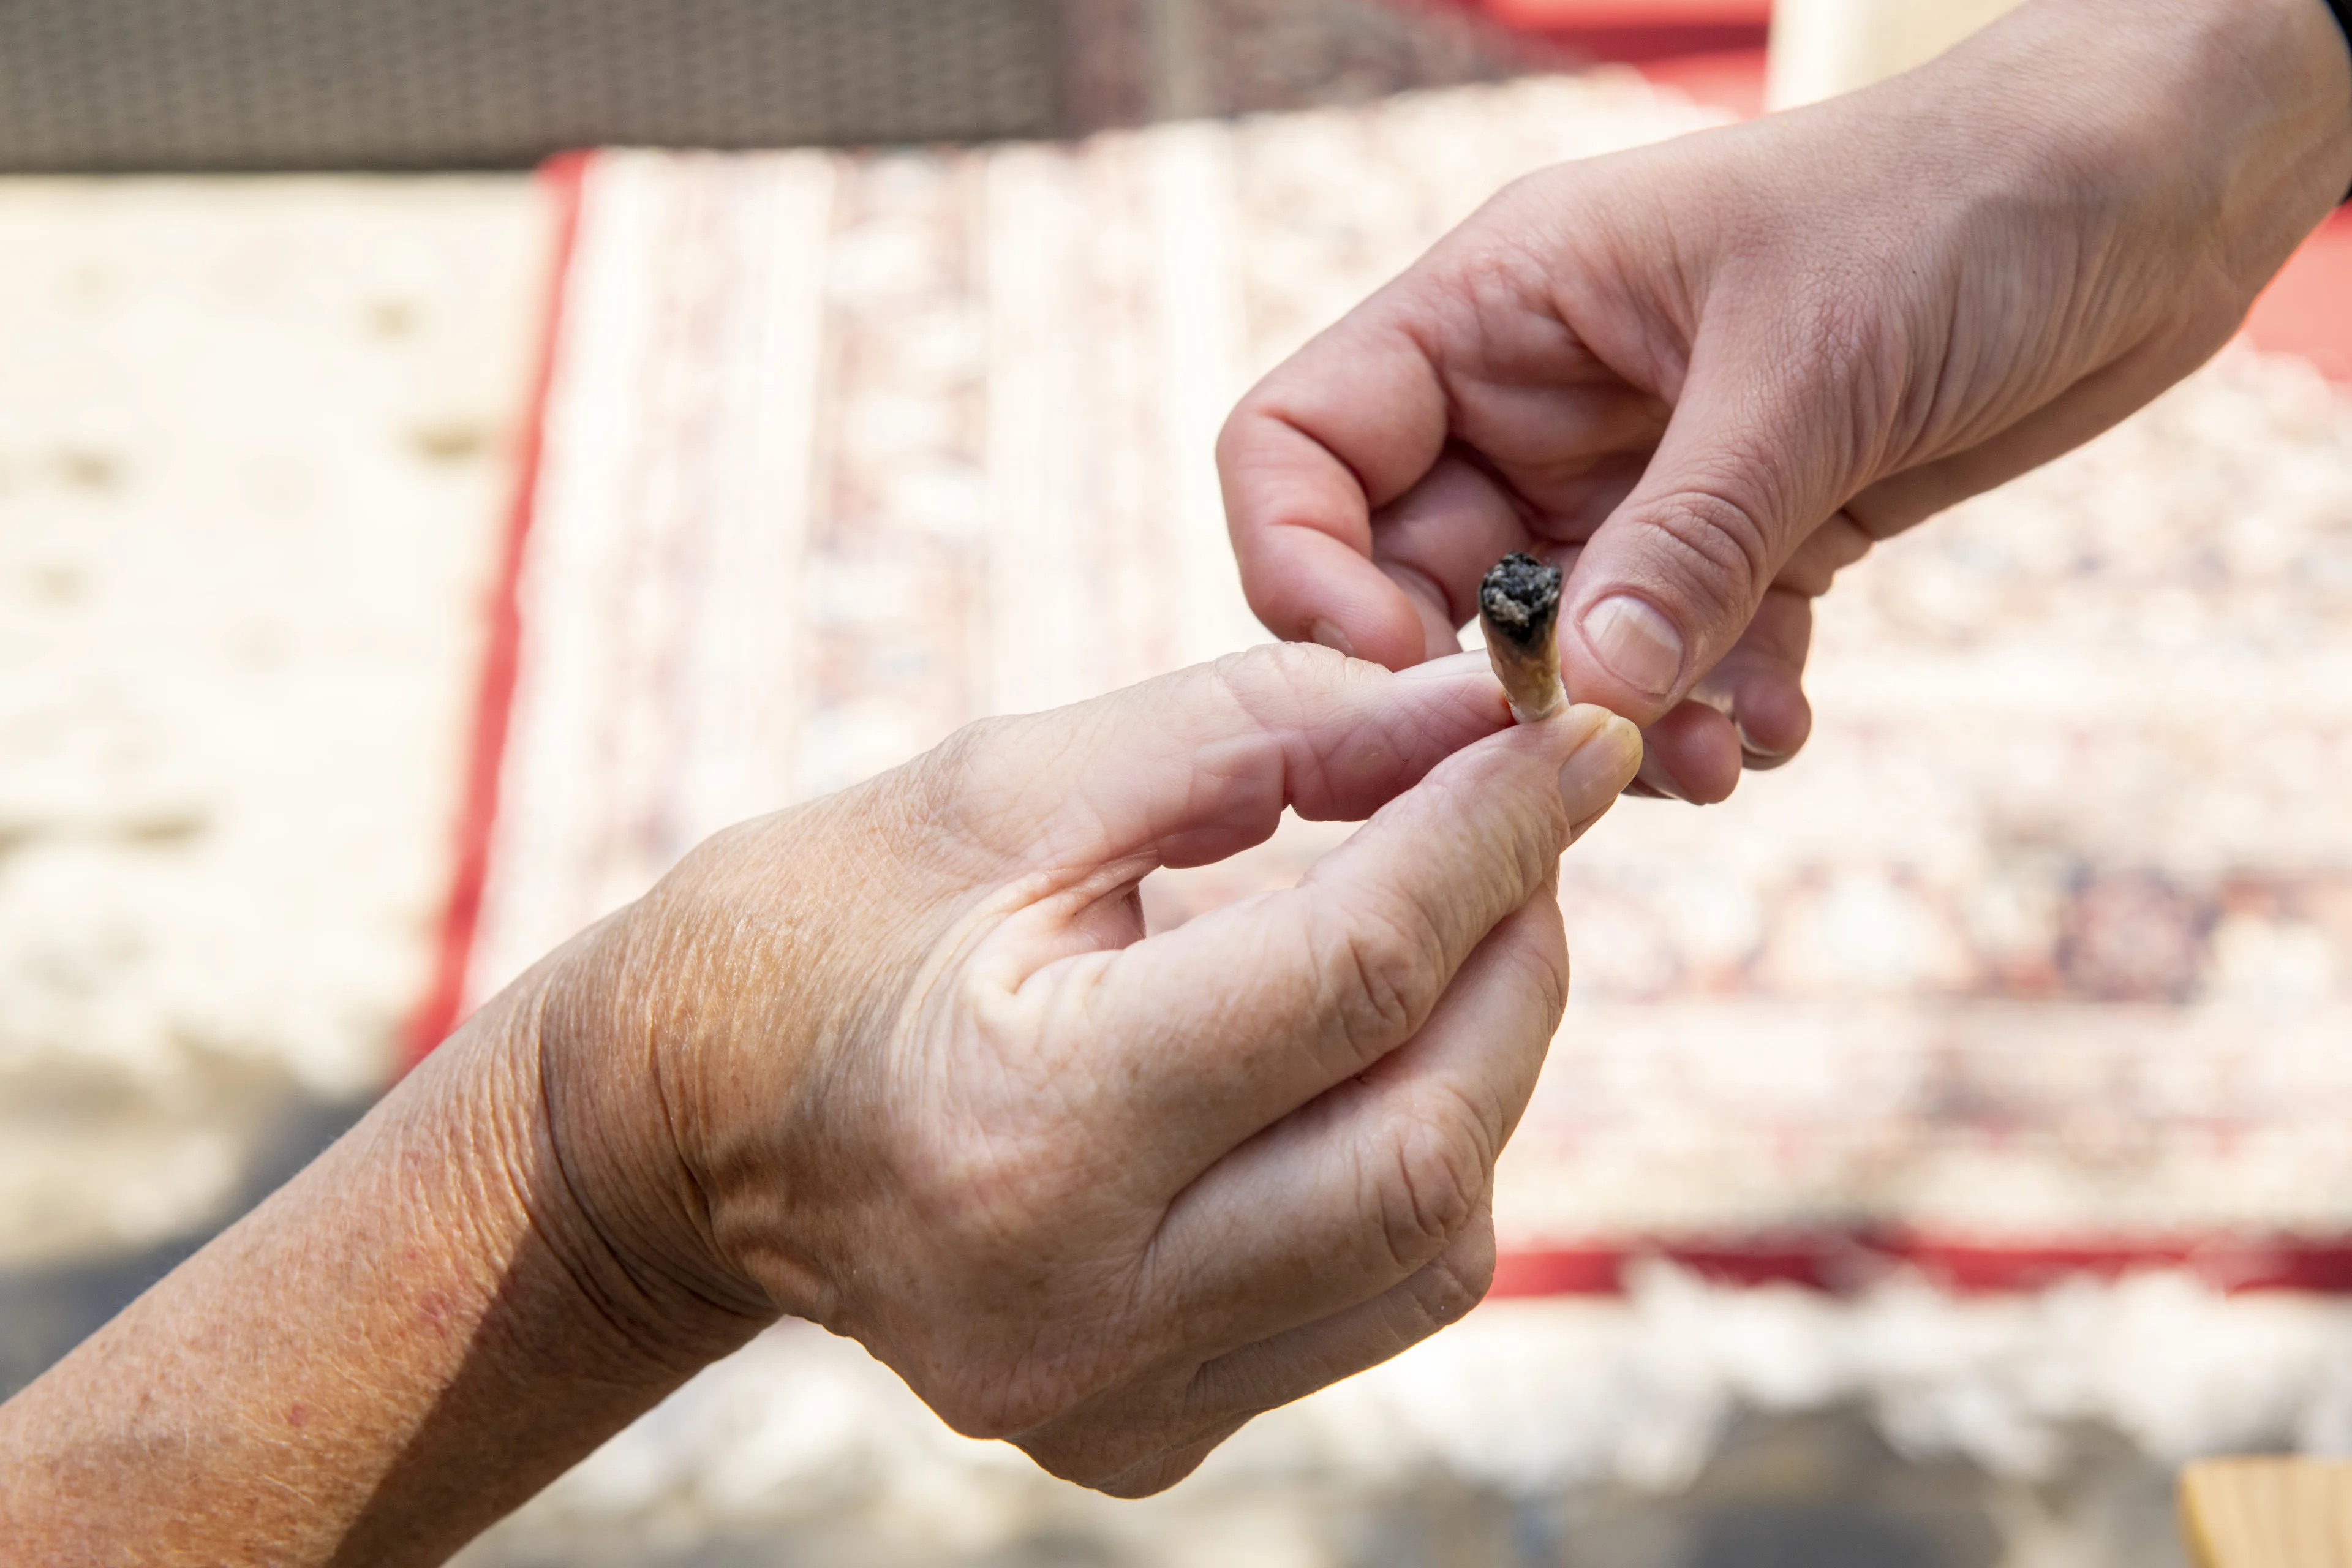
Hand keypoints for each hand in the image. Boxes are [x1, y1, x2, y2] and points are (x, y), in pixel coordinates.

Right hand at [537, 644, 1640, 1494]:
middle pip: (1428, 1135)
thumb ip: (1251, 734)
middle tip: (1519, 827)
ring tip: (1441, 931)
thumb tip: (1465, 708)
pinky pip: (1373, 1298)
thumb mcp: (1007, 786)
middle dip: (1517, 954)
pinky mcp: (1146, 1433)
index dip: (1493, 834)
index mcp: (1019, 1125)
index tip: (1570, 732)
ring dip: (1485, 1062)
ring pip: (1436, 1241)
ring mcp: (1115, 1398)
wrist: (681, 1127)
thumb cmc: (819, 928)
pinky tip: (1366, 1056)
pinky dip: (1416, 1156)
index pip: (1350, 976)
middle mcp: (1077, 1304)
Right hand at [1221, 0, 2351, 801]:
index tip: (1396, 668)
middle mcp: (1539, 402)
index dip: (1304, 566)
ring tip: (1720, 755)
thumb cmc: (1962, 206)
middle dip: (1486, 689)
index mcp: (1498, 310)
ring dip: (1617, 727)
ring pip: (1550, 652)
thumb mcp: (1806, 371)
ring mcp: (1633, 479)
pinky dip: (1715, 714)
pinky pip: (1674, 664)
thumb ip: (1683, 544)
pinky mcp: (1736, 538)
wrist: (2149, 196)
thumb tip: (1579, 703)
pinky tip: (1783, 723)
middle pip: (1416, 582)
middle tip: (1576, 759)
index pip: (1300, 446)